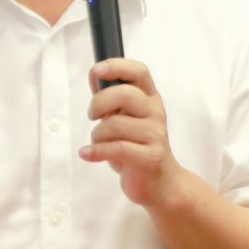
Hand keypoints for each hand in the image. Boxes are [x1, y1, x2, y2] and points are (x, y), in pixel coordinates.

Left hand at [81, 59, 188, 208]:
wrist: (161, 183)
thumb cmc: (138, 146)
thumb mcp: (126, 118)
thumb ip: (112, 99)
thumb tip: (95, 75)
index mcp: (150, 99)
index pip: (139, 72)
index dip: (117, 66)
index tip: (96, 70)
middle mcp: (155, 113)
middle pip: (124, 94)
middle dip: (98, 103)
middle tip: (92, 116)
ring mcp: (155, 135)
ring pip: (115, 124)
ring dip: (97, 135)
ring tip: (98, 143)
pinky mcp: (149, 157)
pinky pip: (116, 148)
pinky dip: (95, 151)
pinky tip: (87, 154)